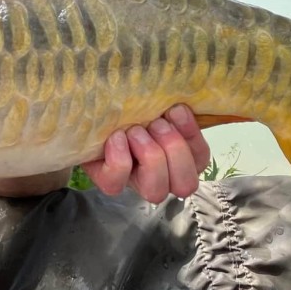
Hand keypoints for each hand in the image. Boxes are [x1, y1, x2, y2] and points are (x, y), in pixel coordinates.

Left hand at [82, 104, 210, 202]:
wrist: (90, 109)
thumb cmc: (127, 104)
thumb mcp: (152, 101)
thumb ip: (170, 103)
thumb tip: (181, 98)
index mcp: (177, 155)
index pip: (201, 159)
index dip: (192, 136)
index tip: (176, 109)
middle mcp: (160, 174)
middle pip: (185, 184)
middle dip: (175, 150)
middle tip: (156, 124)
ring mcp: (133, 182)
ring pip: (156, 191)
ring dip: (151, 156)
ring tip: (135, 131)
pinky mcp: (106, 181)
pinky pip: (116, 184)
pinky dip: (119, 159)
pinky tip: (116, 137)